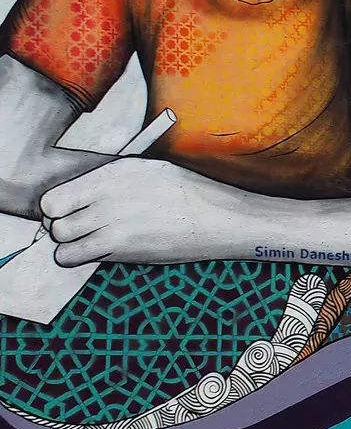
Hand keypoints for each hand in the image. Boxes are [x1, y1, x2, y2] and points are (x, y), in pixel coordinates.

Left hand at [42, 158, 240, 265]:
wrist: (217, 219)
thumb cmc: (188, 193)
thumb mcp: (148, 170)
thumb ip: (111, 180)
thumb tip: (82, 192)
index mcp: (112, 176)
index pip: (54, 199)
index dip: (56, 208)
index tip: (68, 210)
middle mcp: (107, 200)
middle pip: (56, 222)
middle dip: (63, 226)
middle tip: (80, 227)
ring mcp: (113, 227)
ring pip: (62, 241)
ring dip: (70, 243)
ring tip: (87, 240)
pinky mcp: (121, 250)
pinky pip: (77, 258)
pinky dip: (79, 257)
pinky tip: (98, 251)